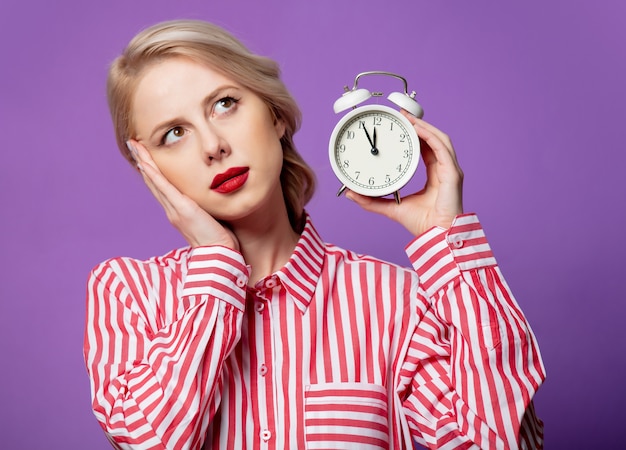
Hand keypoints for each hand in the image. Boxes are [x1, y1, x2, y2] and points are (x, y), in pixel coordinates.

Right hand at [127, 140, 239, 249]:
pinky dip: (154, 175)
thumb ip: (206, 209)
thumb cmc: (219, 241)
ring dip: (145, 163)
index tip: (145, 157)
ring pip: (156, 182)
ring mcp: (175, 210)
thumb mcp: (211, 219)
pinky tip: (145, 164)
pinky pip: (165, 189)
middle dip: (144, 162)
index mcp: (178, 212)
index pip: (163, 188)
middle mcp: (172, 210)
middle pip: (154, 182)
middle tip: (134, 145)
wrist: (220, 255)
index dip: (153, 172)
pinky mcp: (182, 210)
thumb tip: (211, 201)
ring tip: (135, 147)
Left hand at [346, 113, 462, 235]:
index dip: (416, 136)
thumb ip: (371, 201)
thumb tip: (351, 193)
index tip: (401, 126)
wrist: (437, 236)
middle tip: (402, 115)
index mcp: (435, 176)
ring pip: (440, 139)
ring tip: (408, 118)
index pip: (426, 149)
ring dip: (424, 126)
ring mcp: (450, 171)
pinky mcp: (452, 174)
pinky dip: (430, 136)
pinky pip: (442, 148)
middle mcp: (444, 170)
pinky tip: (418, 129)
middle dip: (419, 125)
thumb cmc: (422, 224)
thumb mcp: (391, 207)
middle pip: (434, 140)